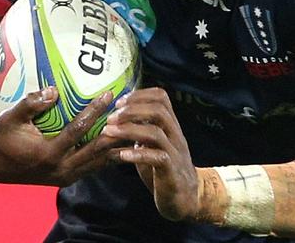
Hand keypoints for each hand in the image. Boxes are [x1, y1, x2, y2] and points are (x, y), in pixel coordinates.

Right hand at [0, 87, 120, 186]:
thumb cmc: (1, 139)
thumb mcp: (8, 119)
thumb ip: (30, 104)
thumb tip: (53, 90)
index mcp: (47, 155)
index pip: (78, 130)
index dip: (94, 112)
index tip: (109, 95)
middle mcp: (61, 169)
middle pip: (97, 148)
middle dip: (116, 130)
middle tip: (131, 111)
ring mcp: (67, 177)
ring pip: (100, 161)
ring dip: (117, 144)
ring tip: (135, 125)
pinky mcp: (70, 178)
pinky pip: (95, 166)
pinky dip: (110, 153)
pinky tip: (124, 140)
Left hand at [102, 87, 198, 221]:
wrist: (185, 198)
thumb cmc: (163, 169)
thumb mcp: (151, 146)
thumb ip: (140, 131)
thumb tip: (116, 117)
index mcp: (170, 125)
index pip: (161, 97)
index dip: (140, 95)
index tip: (119, 102)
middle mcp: (175, 135)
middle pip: (159, 110)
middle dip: (132, 110)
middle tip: (112, 116)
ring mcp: (175, 152)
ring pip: (155, 132)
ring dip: (129, 129)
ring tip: (109, 132)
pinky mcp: (172, 172)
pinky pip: (157, 158)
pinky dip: (136, 154)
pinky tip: (120, 155)